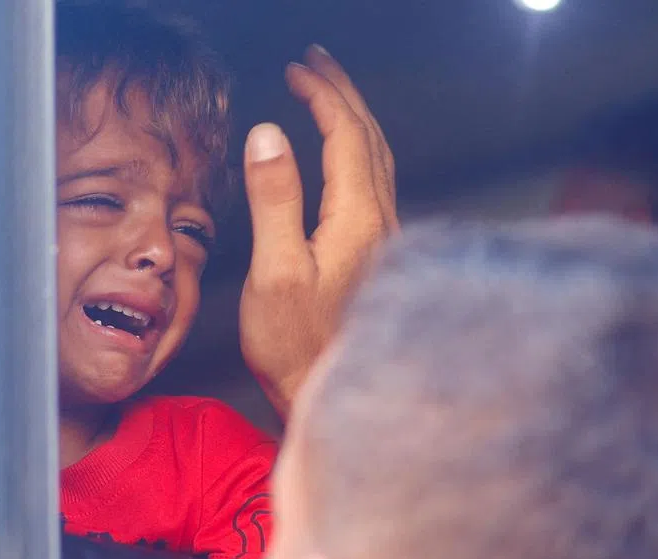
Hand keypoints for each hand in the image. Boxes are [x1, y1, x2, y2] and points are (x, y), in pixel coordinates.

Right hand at [240, 45, 397, 420]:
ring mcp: (387, 241)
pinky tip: (346, 158)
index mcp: (358, 221)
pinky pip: (377, 185)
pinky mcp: (381, 257)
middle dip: (344, 94)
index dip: (323, 96)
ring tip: (330, 94)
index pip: (346, 136)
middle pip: (371, 140)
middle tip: (317, 62)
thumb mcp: (273, 273)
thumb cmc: (298, 348)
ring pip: (380, 161)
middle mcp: (383, 225)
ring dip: (356, 120)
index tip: (297, 70)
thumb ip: (274, 199)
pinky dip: (360, 153)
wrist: (334, 397)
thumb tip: (270, 134)